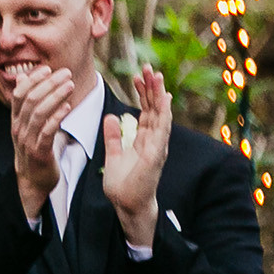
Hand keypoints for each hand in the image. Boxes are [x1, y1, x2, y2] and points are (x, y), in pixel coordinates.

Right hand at [8, 63, 73, 220]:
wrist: (32, 181)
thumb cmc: (35, 150)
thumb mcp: (27, 126)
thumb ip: (28, 104)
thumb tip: (24, 79)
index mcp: (16, 120)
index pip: (19, 94)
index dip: (33, 80)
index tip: (48, 68)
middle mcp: (19, 128)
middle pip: (31, 100)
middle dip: (48, 84)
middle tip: (66, 73)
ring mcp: (27, 140)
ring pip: (38, 112)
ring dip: (55, 96)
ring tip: (70, 85)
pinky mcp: (39, 152)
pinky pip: (46, 131)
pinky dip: (56, 117)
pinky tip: (67, 107)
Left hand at [102, 65, 170, 249]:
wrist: (127, 205)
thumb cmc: (123, 184)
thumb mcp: (113, 154)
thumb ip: (113, 136)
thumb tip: (110, 117)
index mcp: (143, 139)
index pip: (145, 110)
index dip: (142, 93)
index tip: (137, 75)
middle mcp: (153, 140)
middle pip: (154, 109)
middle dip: (152, 88)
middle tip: (148, 67)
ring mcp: (157, 146)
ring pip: (161, 115)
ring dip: (159, 95)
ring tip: (156, 76)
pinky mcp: (156, 154)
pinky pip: (161, 130)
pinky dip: (164, 114)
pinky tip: (164, 99)